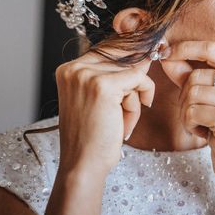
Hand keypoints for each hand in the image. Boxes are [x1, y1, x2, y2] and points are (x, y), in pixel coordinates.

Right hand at [55, 47, 154, 175]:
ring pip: (133, 69)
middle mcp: (74, 68)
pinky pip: (139, 78)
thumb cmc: (92, 138)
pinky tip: (129, 119)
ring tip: (123, 120)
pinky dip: (142, 97)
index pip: (108, 50)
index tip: (145, 66)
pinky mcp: (103, 85)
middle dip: (134, 83)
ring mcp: (86, 75)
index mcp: (68, 69)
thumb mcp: (100, 100)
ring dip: (136, 97)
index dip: (130, 61)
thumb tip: (146, 53)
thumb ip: (115, 75)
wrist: (83, 165)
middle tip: (133, 107)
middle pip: (122, 56)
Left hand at [160, 40, 214, 186]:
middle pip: (195, 76)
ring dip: (187, 114)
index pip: (211, 48)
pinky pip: (192, 113)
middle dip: (184, 97)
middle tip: (196, 116)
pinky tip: (206, 134)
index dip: (184, 48)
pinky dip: (191, 126)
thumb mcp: (213, 99)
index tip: (165, 53)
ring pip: (191, 94)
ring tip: (203, 125)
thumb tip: (167, 55)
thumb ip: (191, 76)